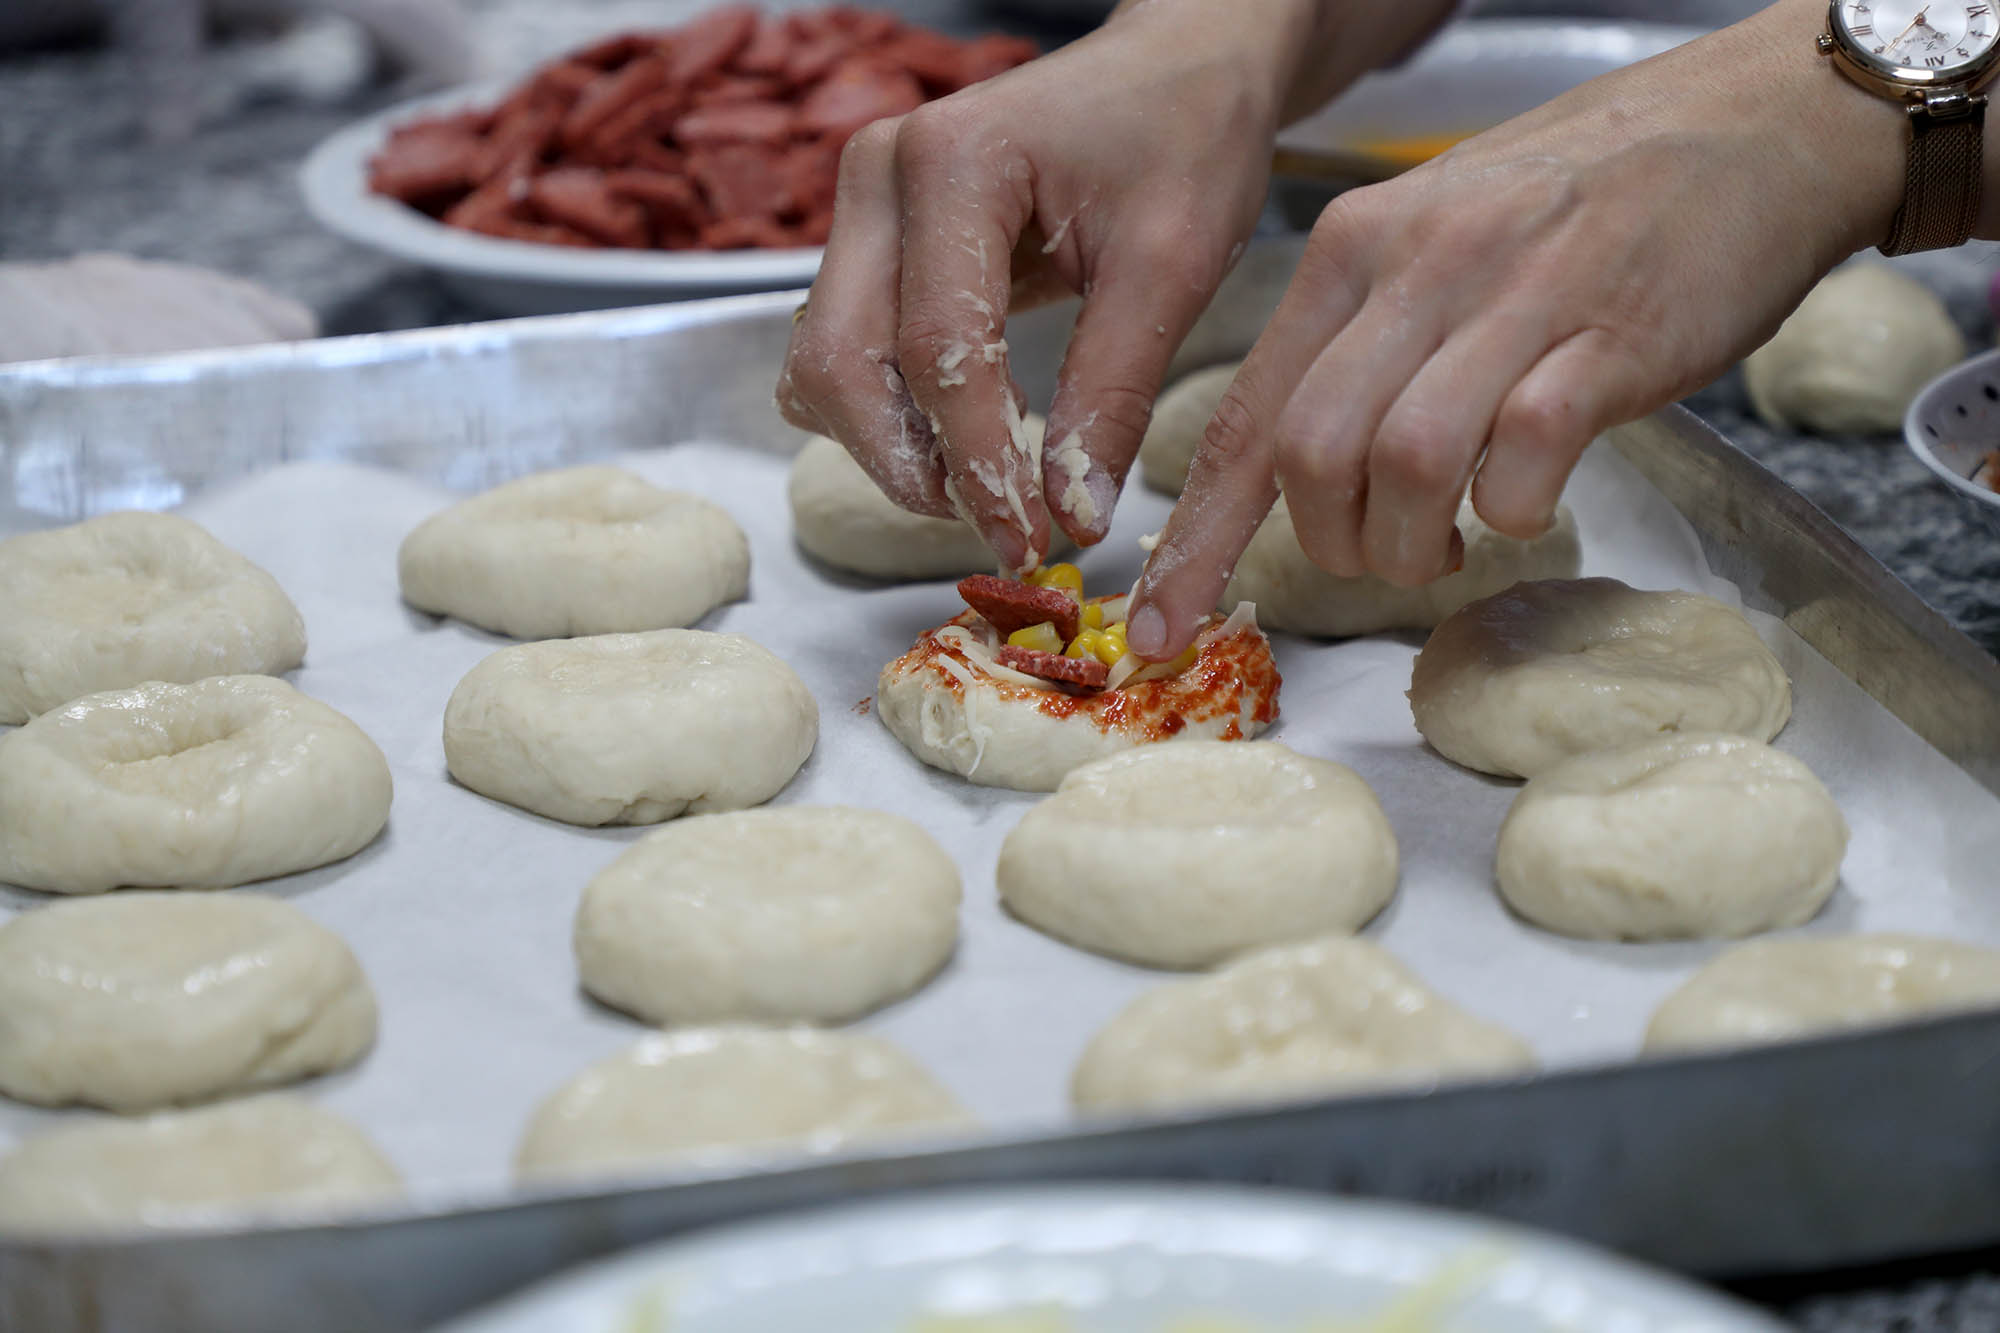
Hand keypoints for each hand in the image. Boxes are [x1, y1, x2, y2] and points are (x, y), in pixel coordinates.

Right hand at [776, 0, 1452, 571]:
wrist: (1175, 68)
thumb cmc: (1185, 139)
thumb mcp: (1172, 266)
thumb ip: (1111, 393)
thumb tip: (1072, 517)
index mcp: (954, 162)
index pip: (938, 348)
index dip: (978, 462)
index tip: (1029, 540)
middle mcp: (879, 175)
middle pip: (841, 364)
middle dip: (912, 467)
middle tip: (999, 529)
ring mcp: (861, 206)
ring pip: (823, 368)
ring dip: (890, 448)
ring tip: (988, 487)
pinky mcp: (868, 241)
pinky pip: (839, 353)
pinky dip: (887, 415)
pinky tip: (967, 433)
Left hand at [1124, 0, 1909, 659]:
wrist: (1755, 124)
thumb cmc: (1587, 199)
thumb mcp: (1438, 238)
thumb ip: (1363, 342)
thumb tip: (1307, 470)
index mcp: (1355, 249)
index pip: (1247, 416)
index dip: (1197, 539)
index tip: (1162, 626)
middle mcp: (1417, 265)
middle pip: (1311, 452)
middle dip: (1332, 543)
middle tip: (1380, 559)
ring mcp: (1514, 296)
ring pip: (1404, 463)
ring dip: (1416, 544)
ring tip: (1450, 549)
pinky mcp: (1610, 336)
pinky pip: (1524, 452)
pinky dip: (1515, 510)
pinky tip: (1529, 502)